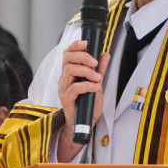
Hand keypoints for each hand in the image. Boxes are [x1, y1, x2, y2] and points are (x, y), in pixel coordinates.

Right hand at [56, 41, 109, 162]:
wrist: (85, 124)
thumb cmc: (88, 105)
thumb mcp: (97, 84)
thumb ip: (100, 70)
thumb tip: (105, 55)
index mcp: (69, 73)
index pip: (67, 54)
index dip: (75, 46)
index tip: (87, 43)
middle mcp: (64, 79)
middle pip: (67, 59)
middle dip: (82, 56)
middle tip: (95, 62)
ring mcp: (63, 89)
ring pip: (69, 70)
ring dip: (86, 71)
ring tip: (97, 77)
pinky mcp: (65, 99)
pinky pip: (74, 88)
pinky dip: (87, 85)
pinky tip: (95, 87)